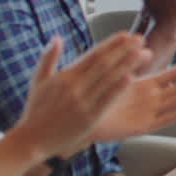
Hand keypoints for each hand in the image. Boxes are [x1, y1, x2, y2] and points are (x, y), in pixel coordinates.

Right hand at [9, 34, 149, 159]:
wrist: (31, 140)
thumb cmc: (36, 110)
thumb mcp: (39, 81)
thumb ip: (49, 58)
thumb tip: (57, 37)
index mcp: (65, 76)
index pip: (93, 55)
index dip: (112, 43)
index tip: (127, 34)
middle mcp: (75, 87)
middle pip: (105, 63)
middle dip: (125, 49)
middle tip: (142, 39)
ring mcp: (82, 102)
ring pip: (108, 79)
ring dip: (128, 64)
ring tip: (144, 53)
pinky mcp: (88, 118)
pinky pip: (106, 100)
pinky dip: (119, 88)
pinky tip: (132, 78)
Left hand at [89, 56, 175, 142]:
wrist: (82, 116)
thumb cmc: (97, 95)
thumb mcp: (114, 74)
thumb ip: (128, 61)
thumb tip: (142, 44)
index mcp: (145, 85)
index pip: (171, 74)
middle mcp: (151, 99)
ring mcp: (148, 113)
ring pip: (174, 102)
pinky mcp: (141, 127)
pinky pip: (162, 121)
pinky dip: (175, 116)